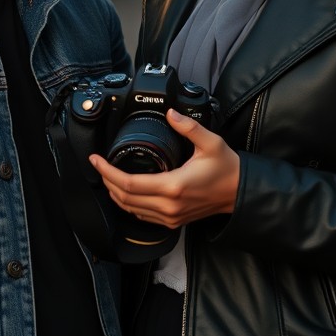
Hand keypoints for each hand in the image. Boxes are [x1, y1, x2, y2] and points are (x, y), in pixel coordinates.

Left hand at [90, 109, 240, 227]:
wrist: (239, 191)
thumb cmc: (226, 168)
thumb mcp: (211, 142)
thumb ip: (189, 126)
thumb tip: (170, 113)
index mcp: (174, 185)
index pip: (129, 183)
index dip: (108, 172)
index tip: (96, 160)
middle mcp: (169, 205)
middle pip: (124, 198)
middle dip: (107, 182)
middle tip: (99, 166)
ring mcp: (170, 217)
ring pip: (131, 209)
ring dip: (115, 194)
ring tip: (108, 177)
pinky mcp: (173, 222)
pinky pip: (143, 216)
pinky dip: (129, 204)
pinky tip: (125, 192)